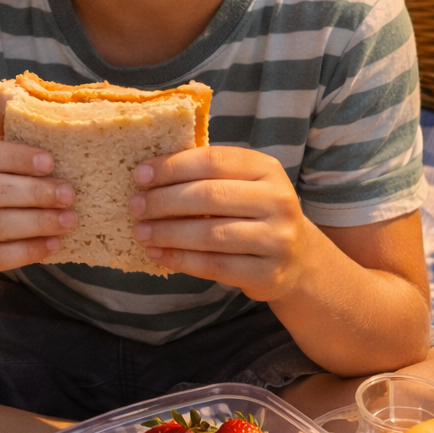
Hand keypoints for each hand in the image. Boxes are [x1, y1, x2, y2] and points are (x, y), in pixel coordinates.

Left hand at [129, 146, 315, 301]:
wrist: (297, 259)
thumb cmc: (253, 212)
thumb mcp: (242, 184)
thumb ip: (206, 174)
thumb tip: (148, 172)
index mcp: (267, 169)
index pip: (213, 160)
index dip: (172, 166)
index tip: (140, 174)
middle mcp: (278, 201)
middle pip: (209, 196)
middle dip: (164, 201)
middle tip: (136, 206)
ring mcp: (277, 239)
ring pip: (210, 234)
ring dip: (168, 233)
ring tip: (141, 232)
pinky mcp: (268, 273)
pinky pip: (214, 266)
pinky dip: (181, 259)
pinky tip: (158, 254)